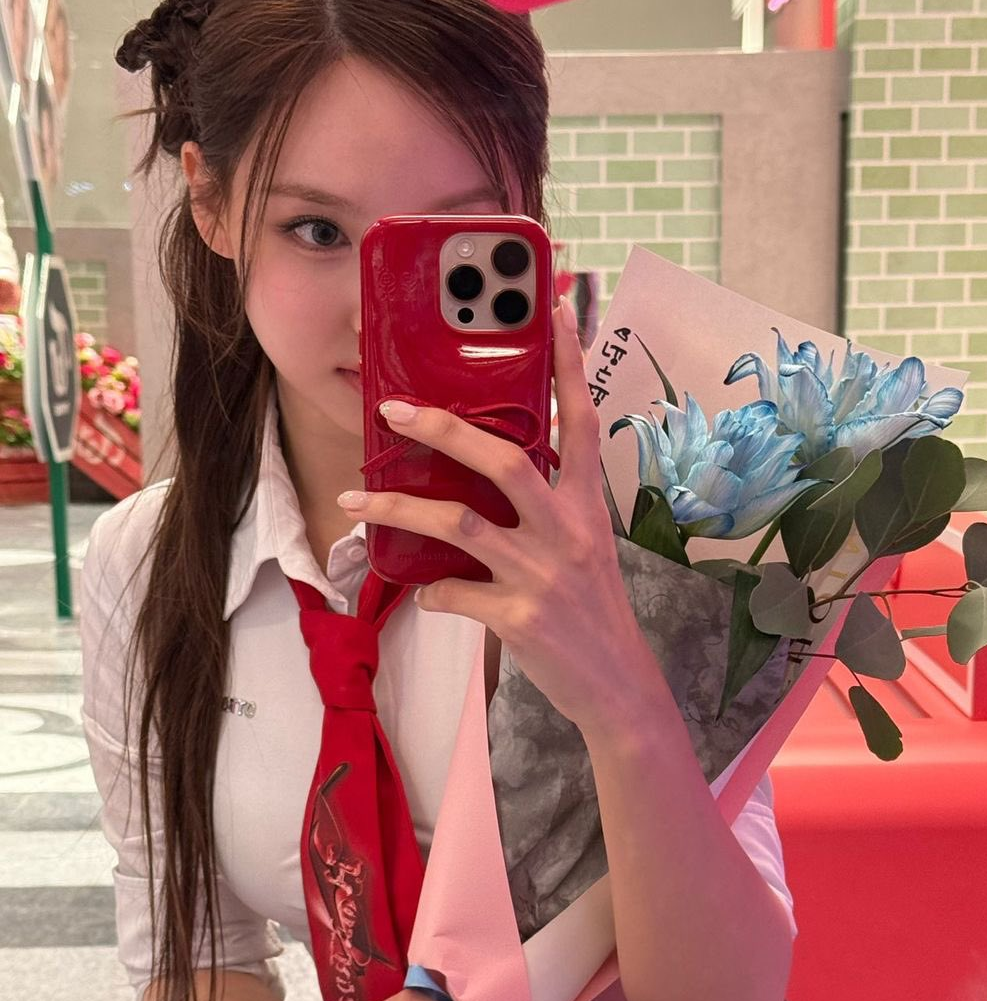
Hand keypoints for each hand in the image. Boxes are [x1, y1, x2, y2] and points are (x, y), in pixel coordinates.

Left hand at [337, 297, 663, 736]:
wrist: (618, 688)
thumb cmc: (596, 615)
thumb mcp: (587, 551)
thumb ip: (548, 511)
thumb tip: (490, 480)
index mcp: (587, 508)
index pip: (580, 422)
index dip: (568, 366)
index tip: (553, 312)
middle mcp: (567, 533)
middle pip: (504, 461)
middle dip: (443, 429)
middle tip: (392, 409)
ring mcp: (542, 576)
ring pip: (459, 523)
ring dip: (397, 510)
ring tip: (353, 500)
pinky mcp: (518, 619)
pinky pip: (453, 595)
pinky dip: (431, 593)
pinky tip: (424, 594)